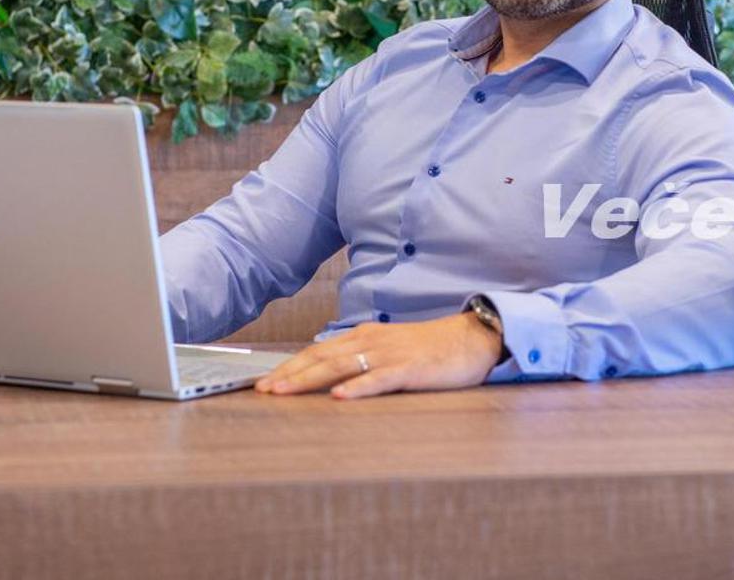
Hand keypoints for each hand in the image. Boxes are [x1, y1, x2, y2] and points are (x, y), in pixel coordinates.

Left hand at [253, 312, 504, 399]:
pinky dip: (358, 388)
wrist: (472, 338)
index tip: (264, 381)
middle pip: (321, 358)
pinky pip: (380, 380)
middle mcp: (371, 342)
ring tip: (285, 392)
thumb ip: (361, 359)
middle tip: (262, 390)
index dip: (289, 366)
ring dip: (310, 380)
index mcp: (363, 337)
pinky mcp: (410, 369)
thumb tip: (328, 375)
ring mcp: (390, 355)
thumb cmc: (429, 348)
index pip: (317, 351)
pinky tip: (340, 397)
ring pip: (342, 366)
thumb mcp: (388, 349)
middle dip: (289, 374)